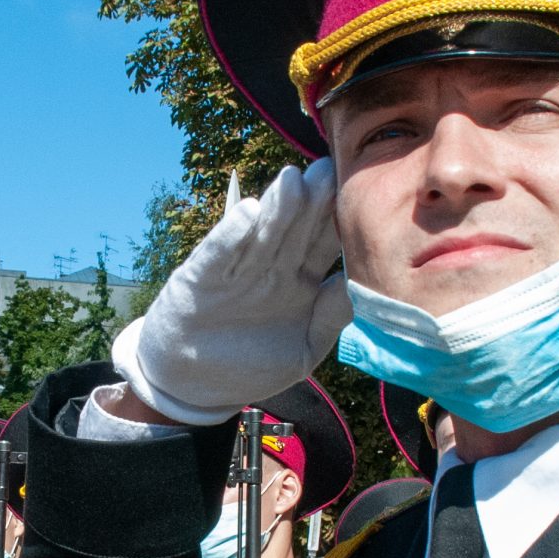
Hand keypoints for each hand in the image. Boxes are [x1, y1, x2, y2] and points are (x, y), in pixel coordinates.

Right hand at [112, 160, 350, 425]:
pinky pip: (219, 254)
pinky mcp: (202, 280)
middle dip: (311, 202)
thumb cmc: (252, 366)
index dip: (337, 220)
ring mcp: (236, 272)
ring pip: (261, 236)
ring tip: (292, 181)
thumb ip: (332, 316)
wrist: (193, 386)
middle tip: (327, 171)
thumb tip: (365, 283)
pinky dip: (231, 235)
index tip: (358, 193)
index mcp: (299, 281)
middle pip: (295, 231)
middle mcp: (270, 270)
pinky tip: (246, 212)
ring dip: (276, 209)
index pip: (323, 243)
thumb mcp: (304, 349)